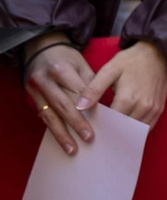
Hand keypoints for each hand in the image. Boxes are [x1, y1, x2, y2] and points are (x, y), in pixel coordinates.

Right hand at [22, 34, 96, 154]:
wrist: (42, 50)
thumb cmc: (67, 59)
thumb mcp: (81, 64)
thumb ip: (90, 83)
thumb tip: (101, 106)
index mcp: (61, 69)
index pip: (77, 91)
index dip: (88, 107)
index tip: (100, 121)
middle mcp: (46, 81)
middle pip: (63, 105)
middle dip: (76, 123)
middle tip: (89, 138)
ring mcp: (36, 91)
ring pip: (50, 115)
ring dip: (62, 134)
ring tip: (73, 149)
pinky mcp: (32, 99)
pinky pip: (43, 117)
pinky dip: (54, 130)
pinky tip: (62, 141)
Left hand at [77, 40, 166, 126]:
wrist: (159, 52)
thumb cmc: (132, 60)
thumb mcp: (109, 70)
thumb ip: (93, 89)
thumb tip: (79, 108)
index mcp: (128, 99)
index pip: (109, 123)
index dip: (99, 127)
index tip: (89, 128)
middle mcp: (142, 107)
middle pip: (122, 129)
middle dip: (110, 132)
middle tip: (98, 133)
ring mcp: (153, 109)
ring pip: (135, 131)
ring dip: (124, 133)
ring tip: (111, 133)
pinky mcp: (159, 109)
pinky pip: (147, 127)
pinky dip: (136, 130)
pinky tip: (126, 129)